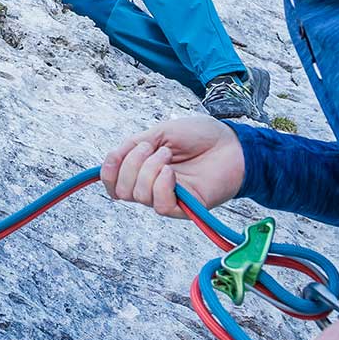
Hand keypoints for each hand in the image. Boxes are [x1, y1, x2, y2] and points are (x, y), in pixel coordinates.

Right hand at [101, 114, 242, 216]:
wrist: (231, 142)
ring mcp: (168, 198)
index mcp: (142, 169)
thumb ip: (133, 147)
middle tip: (153, 147)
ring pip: (139, 196)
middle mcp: (151, 187)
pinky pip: (160, 205)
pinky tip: (172, 172)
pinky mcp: (185, 207)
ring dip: (149, 169)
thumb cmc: (200, 136)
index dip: (107, 172)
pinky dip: (161, 185)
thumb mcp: (159, 133)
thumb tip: (110, 160)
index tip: (117, 155)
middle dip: (131, 165)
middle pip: (121, 190)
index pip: (112, 183)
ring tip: (169, 155)